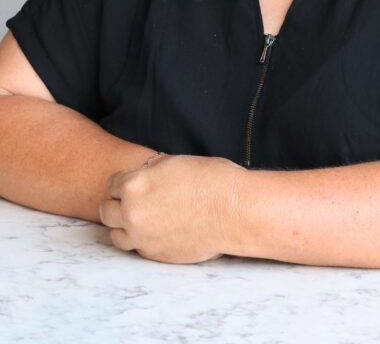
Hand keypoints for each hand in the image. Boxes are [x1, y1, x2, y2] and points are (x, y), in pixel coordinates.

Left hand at [98, 154, 245, 263]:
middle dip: (118, 204)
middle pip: (107, 211)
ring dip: (124, 225)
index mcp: (134, 185)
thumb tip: (145, 174)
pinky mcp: (156, 255)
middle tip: (133, 201)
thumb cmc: (212, 180)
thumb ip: (151, 171)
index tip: (134, 182)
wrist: (234, 210)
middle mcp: (132, 213)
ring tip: (141, 219)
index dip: (124, 181)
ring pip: (116, 235)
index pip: (112, 184)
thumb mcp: (174, 162)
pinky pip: (137, 248)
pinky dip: (142, 240)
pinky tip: (158, 231)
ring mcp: (142, 238)